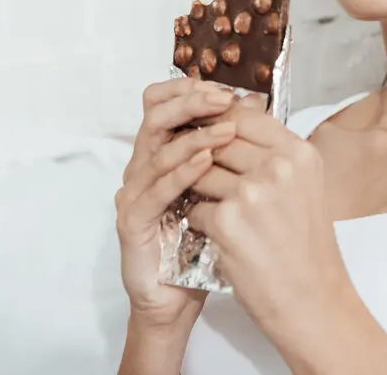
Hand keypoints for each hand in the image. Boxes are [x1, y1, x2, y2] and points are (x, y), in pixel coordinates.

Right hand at [115, 78, 238, 329]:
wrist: (177, 300)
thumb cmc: (202, 244)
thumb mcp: (221, 192)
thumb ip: (227, 154)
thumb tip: (254, 109)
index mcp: (160, 155)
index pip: (163, 106)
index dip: (189, 92)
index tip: (227, 87)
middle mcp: (141, 168)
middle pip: (156, 118)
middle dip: (191, 103)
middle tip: (224, 98)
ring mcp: (133, 194)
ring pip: (158, 151)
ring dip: (194, 137)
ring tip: (227, 130)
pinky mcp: (132, 221)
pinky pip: (156, 190)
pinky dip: (182, 173)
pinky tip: (206, 163)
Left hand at [187, 96, 352, 341]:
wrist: (313, 301)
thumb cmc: (307, 249)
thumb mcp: (304, 187)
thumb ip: (274, 155)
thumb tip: (236, 122)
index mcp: (298, 153)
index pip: (245, 115)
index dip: (219, 120)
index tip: (205, 129)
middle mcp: (278, 167)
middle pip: (218, 140)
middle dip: (201, 153)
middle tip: (191, 165)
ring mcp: (251, 193)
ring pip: (200, 172)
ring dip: (197, 188)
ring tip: (209, 204)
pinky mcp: (228, 222)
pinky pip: (194, 208)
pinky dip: (198, 221)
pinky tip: (215, 234)